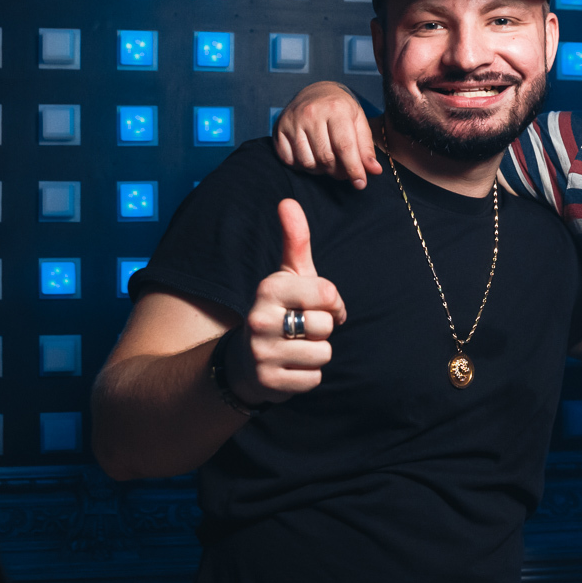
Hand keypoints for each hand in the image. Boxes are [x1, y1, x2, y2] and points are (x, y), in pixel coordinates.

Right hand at [229, 199, 348, 401]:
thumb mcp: (288, 276)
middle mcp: (259, 318)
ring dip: (317, 354)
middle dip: (323, 330)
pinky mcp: (268, 381)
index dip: (333, 303)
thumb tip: (288, 201)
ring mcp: (261, 351)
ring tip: (297, 348)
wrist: (248, 360)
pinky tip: (291, 367)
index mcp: (269, 288)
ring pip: (322, 354)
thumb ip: (295, 240)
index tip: (319, 306)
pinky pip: (313, 378)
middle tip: (303, 329)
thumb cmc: (280, 311)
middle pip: (326, 325)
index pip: (328, 293)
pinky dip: (308, 376)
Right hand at [272, 82, 382, 189]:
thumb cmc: (340, 109)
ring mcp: (292, 121)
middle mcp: (311, 113)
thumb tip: (374, 171)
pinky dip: (302, 166)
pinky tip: (311, 156)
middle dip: (338, 172)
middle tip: (344, 171)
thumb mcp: (358, 122)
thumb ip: (366, 148)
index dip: (354, 169)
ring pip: (307, 163)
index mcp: (335, 108)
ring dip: (320, 170)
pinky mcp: (279, 130)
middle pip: (326, 158)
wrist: (315, 92)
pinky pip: (290, 161)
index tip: (360, 184)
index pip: (345, 147)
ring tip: (328, 162)